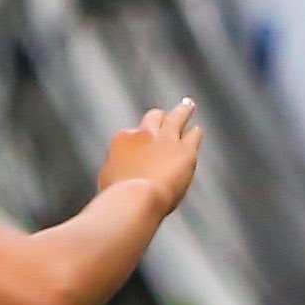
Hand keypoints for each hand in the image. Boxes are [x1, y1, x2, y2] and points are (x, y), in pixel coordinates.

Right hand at [95, 98, 200, 216]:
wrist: (136, 199)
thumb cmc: (118, 196)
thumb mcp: (108, 178)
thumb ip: (116, 166)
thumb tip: (119, 167)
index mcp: (124, 139)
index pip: (134, 133)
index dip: (139, 141)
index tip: (142, 149)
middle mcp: (145, 134)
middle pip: (155, 117)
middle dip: (160, 117)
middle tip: (164, 115)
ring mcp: (167, 139)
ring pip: (177, 116)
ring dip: (183, 110)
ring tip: (188, 105)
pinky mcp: (185, 150)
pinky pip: (193, 134)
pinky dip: (195, 133)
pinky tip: (197, 132)